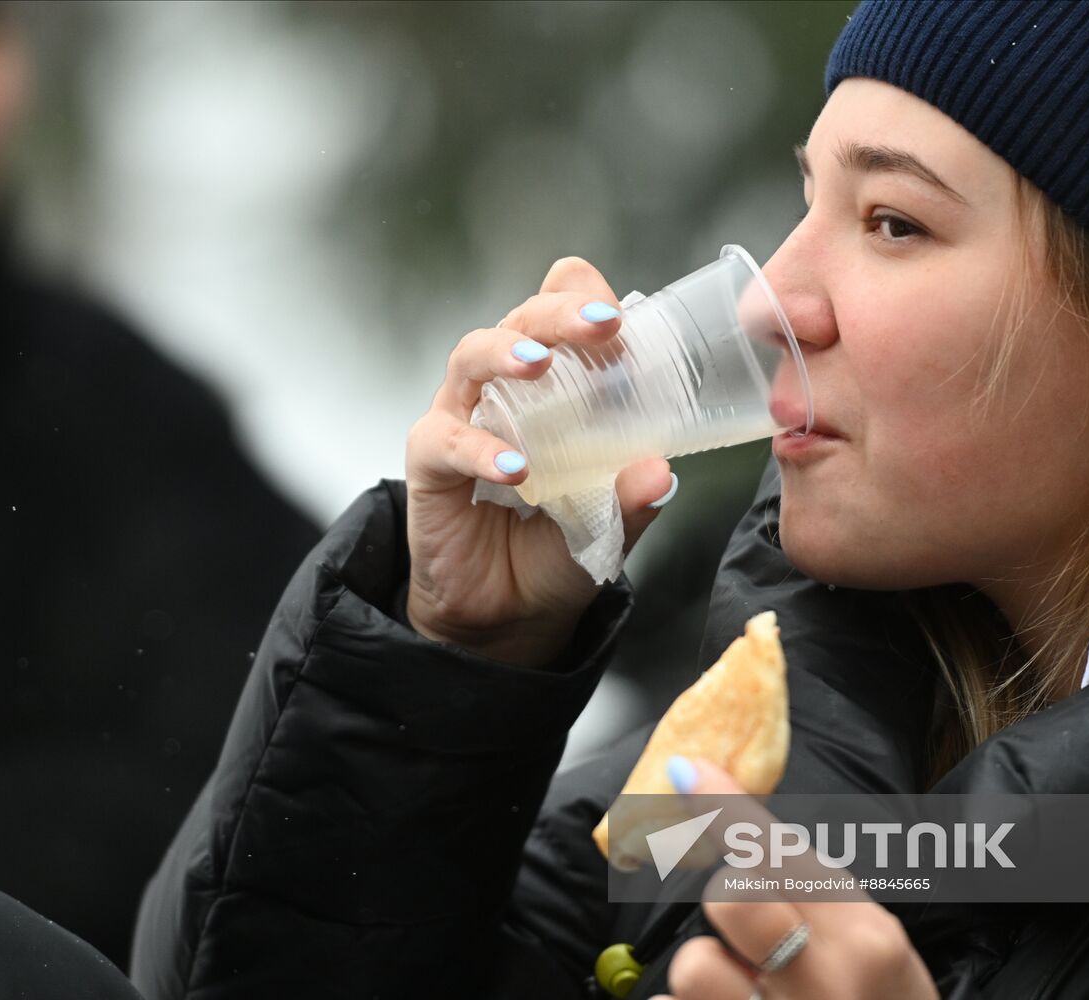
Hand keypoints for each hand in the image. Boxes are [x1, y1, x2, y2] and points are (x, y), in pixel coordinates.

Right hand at [404, 257, 674, 667]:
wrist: (508, 616)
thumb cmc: (558, 550)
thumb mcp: (610, 526)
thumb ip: (632, 497)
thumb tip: (660, 469)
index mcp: (554, 388)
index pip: (564, 322)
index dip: (588, 302)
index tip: (624, 313)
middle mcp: (504, 391)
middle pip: (520, 322)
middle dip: (559, 314)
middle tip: (601, 324)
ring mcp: (461, 420)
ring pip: (470, 358)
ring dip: (506, 352)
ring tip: (539, 365)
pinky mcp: (428, 464)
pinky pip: (444, 440)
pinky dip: (478, 449)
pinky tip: (513, 467)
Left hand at [653, 760, 938, 999]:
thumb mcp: (879, 949)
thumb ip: (816, 894)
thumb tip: (742, 834)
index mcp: (865, 940)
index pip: (780, 854)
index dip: (726, 809)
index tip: (686, 771)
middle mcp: (824, 983)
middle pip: (730, 900)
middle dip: (725, 902)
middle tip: (748, 928)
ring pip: (695, 966)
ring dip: (709, 973)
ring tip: (745, 989)